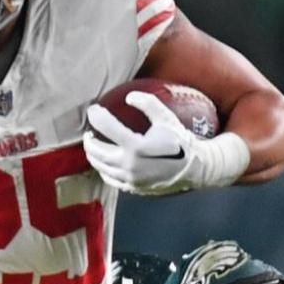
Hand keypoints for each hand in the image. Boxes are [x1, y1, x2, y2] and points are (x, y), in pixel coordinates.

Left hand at [84, 92, 248, 195]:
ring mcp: (131, 178)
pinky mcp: (134, 187)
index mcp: (136, 146)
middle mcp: (130, 164)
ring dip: (93, 155)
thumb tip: (129, 97)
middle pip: (98, 151)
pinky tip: (104, 163)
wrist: (194, 168)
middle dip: (89, 140)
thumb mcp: (166, 118)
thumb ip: (148, 103)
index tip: (93, 110)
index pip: (106, 127)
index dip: (96, 116)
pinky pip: (111, 180)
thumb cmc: (180, 141)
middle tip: (88, 131)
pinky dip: (103, 170)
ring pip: (101, 167)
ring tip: (93, 146)